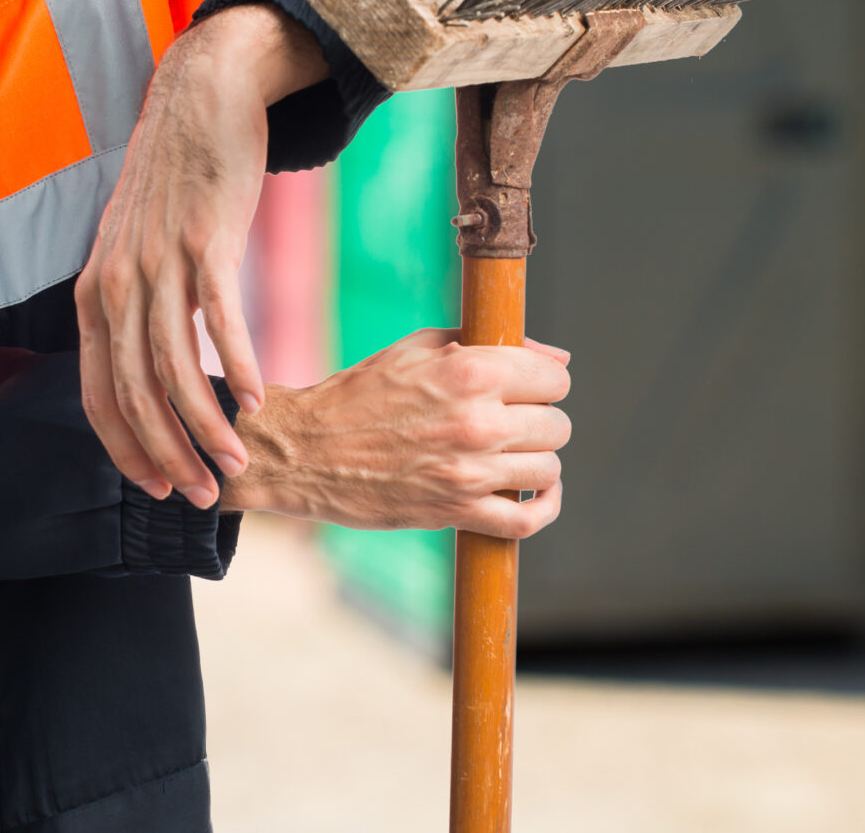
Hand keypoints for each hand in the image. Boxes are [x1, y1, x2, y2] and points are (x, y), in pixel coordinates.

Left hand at [75, 5, 326, 507]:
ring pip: (175, 367)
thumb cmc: (174, 184)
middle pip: (134, 392)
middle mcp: (116, 282)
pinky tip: (256, 400)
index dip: (124, 448)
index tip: (156, 486)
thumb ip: (136, 307)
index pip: (96, 393)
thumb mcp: (135, 248)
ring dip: (206, 426)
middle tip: (200, 497)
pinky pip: (219, 318)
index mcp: (94, 293)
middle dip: (167, 455)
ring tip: (237, 463)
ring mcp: (159, 261)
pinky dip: (236, 366)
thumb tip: (152, 371)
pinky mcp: (205, 239)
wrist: (200, 99)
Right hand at [221, 329, 571, 536]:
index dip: (545, 381)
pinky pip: (530, 519)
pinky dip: (544, 508)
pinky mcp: (459, 512)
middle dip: (539, 420)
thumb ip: (489, 345)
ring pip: (549, 469)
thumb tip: (558, 357)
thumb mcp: (418, 348)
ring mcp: (470, 471)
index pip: (554, 378)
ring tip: (508, 454)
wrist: (306, 450)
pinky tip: (536, 493)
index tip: (530, 388)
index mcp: (469, 372)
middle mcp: (477, 421)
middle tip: (510, 420)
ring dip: (535, 461)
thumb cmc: (360, 394)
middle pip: (556, 425)